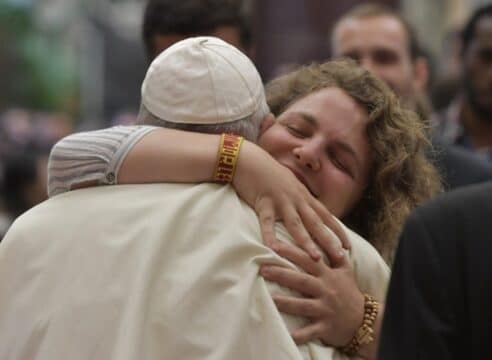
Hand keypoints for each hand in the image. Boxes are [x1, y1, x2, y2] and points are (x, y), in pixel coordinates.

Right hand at [234, 141, 349, 264]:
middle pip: (316, 222)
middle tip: (341, 257)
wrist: (249, 159)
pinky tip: (273, 249)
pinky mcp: (263, 202)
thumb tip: (307, 210)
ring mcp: (281, 200)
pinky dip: (270, 236)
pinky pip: (267, 222)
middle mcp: (296, 198)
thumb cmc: (267, 172)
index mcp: (304, 195)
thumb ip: (299, 197)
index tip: (348, 246)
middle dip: (329, 240)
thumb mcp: (289, 184)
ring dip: (306, 241)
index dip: (338, 231)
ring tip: (316, 258)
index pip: (325, 215)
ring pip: (296, 224)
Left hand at [259, 240, 363, 346]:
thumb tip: (325, 233)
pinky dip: (301, 335)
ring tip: (270, 299)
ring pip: (303, 305)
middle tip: (263, 269)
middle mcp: (326, 290)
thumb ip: (334, 254)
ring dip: (286, 303)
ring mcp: (325, 309)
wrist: (364, 320)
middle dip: (282, 274)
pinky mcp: (326, 327)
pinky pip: (311, 332)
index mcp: (327, 275)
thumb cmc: (349, 292)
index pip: (308, 260)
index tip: (275, 245)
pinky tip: (288, 336)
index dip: (292, 252)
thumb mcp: (345, 271)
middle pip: (301, 280)